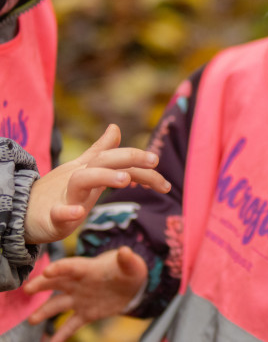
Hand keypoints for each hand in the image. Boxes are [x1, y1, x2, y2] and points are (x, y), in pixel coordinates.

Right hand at [24, 124, 169, 244]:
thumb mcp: (83, 169)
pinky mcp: (51, 216)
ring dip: (104, 177)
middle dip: (130, 158)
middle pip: (105, 161)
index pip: (121, 162)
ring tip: (125, 180)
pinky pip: (58, 212)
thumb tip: (115, 128)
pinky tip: (79, 213)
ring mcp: (65, 195)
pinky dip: (67, 212)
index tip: (167, 183)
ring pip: (83, 180)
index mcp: (91, 169)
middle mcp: (80, 178)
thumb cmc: (59, 190)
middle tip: (154, 160)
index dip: (144, 167)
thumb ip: (101, 150)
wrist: (24, 212)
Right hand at [24, 247, 146, 341]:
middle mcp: (79, 283)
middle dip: (42, 285)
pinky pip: (70, 325)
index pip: (71, 266)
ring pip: (58, 305)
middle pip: (57, 283)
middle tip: (27, 289)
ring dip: (44, 312)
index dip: (60, 267)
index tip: (47, 271)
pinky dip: (60, 335)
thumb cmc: (128, 270)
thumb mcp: (132, 264)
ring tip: (32, 320)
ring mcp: (80, 299)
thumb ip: (127, 259)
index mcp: (89, 268)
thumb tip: (126, 251)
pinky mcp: (85, 314)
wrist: (131, 286)